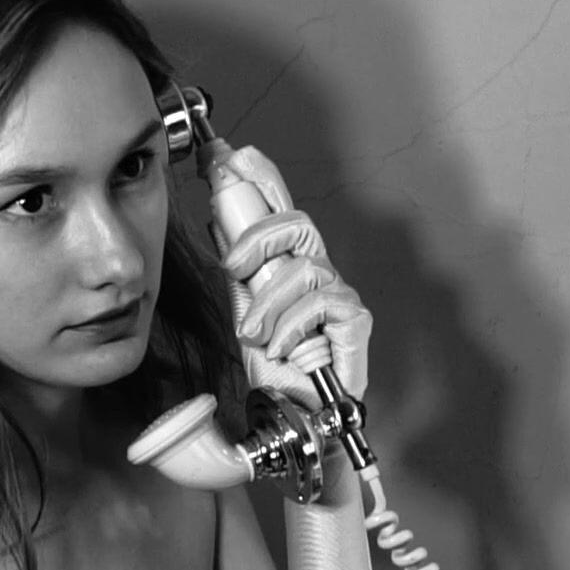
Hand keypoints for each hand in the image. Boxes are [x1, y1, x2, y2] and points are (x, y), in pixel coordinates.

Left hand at [216, 146, 372, 400]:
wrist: (292, 415)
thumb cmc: (270, 364)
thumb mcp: (239, 306)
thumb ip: (236, 264)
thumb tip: (215, 216)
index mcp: (286, 260)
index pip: (277, 205)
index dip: (259, 175)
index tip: (228, 154)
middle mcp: (315, 267)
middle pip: (295, 222)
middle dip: (257, 236)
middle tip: (231, 266)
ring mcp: (336, 292)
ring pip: (301, 268)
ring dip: (266, 306)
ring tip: (253, 335)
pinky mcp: (353, 319)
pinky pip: (320, 302)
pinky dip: (291, 327)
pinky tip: (279, 347)